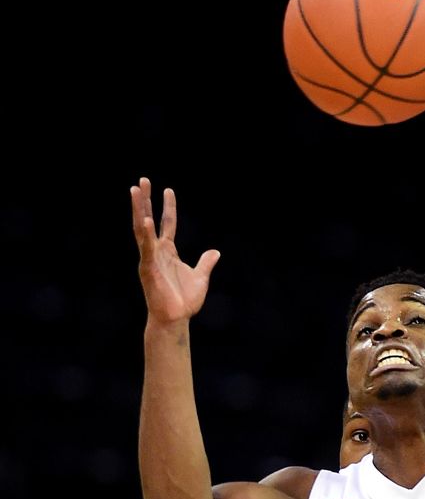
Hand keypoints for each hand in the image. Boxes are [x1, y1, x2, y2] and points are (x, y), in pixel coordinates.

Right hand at [131, 177, 219, 325]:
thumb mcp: (200, 277)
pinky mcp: (148, 268)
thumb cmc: (184, 301)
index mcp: (168, 252)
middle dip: (146, 200)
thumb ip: (206, 263)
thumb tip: (215, 252)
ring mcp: (150, 258)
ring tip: (135, 190)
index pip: (167, 224)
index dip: (168, 207)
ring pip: (142, 229)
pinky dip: (145, 234)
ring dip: (138, 209)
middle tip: (142, 180)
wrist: (176, 319)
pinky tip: (144, 219)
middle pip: (149, 220)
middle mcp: (156, 252)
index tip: (168, 189)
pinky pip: (146, 248)